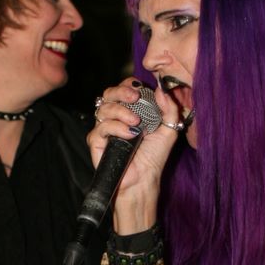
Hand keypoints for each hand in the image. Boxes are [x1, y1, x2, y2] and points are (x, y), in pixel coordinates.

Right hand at [87, 78, 182, 230]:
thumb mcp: (168, 129)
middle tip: (134, 97)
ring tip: (136, 123)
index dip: (129, 85)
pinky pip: (100, 127)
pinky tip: (129, 135)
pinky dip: (115, 128)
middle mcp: (115, 118)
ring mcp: (104, 129)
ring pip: (104, 108)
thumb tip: (161, 90)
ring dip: (121, 111)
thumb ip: (169, 109)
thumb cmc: (154, 157)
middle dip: (121, 91)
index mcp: (130, 111)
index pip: (124, 89)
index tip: (140, 89)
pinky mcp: (96, 142)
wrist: (144, 180)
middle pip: (109, 93)